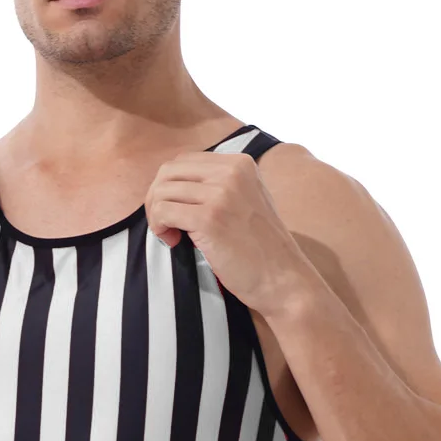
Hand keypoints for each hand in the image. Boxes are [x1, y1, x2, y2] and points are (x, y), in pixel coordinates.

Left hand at [145, 149, 306, 313]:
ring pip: (162, 192)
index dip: (170, 186)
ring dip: (157, 216)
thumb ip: (218, 186)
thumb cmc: (261, 249)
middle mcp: (231, 171)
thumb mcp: (247, 201)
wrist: (284, 279)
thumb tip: (173, 185)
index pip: (184, 161)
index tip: (176, 212)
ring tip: (172, 236)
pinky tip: (174, 242)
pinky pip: (163, 212)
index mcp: (240, 163)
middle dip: (157, 199)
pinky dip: (160, 228)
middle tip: (166, 225)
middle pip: (169, 172)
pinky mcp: (210, 218)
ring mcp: (221, 193)